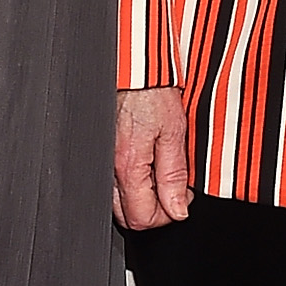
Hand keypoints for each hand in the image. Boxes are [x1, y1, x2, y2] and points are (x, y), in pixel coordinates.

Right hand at [114, 85, 191, 230]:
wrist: (131, 66)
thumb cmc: (150, 90)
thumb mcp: (174, 132)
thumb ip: (173, 176)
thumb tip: (178, 210)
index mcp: (127, 166)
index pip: (142, 219)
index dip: (168, 216)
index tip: (184, 200)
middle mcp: (108, 168)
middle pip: (127, 216)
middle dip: (154, 210)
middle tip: (175, 189)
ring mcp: (101, 160)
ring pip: (117, 202)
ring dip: (142, 197)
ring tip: (162, 173)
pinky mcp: (101, 150)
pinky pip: (112, 181)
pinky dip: (131, 182)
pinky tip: (147, 163)